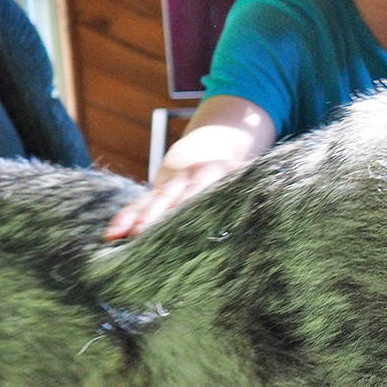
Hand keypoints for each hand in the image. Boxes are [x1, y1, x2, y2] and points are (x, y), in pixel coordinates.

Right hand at [103, 158, 249, 240]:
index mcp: (218, 172)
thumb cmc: (238, 179)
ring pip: (150, 201)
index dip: (192, 204)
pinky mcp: (155, 194)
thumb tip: (276, 204)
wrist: (210, 151)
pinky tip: (111, 235)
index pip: (203, 190)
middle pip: (172, 197)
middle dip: (157, 215)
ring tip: (118, 235)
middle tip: (143, 233)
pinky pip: (137, 205)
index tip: (182, 221)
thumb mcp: (252, 180)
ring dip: (134, 218)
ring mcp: (171, 185)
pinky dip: (124, 219)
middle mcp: (190, 177)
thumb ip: (259, 193)